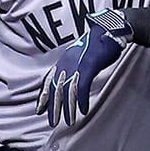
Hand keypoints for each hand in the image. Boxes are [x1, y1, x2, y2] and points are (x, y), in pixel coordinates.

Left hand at [35, 9, 128, 127]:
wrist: (111, 28)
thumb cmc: (98, 43)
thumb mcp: (81, 56)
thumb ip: (74, 68)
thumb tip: (69, 81)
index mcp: (64, 60)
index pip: (48, 81)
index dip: (43, 96)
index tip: (39, 110)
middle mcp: (67, 62)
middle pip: (56, 88)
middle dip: (53, 107)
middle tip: (52, 122)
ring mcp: (77, 64)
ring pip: (68, 91)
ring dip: (68, 108)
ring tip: (68, 121)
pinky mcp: (88, 66)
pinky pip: (82, 87)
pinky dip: (81, 100)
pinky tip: (82, 110)